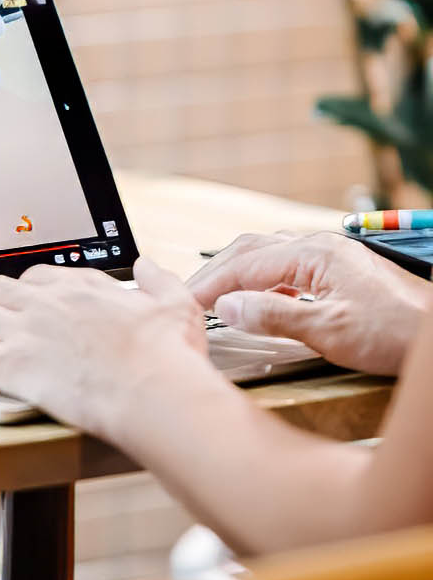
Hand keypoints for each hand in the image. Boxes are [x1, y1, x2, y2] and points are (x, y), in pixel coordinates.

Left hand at [0, 257, 210, 441]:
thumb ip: (158, 279)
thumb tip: (147, 264)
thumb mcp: (176, 304)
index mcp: (81, 287)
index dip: (30, 289)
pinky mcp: (10, 367)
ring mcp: (25, 332)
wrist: (153, 392)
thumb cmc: (168, 356)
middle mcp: (46, 303)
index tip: (28, 299)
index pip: (40, 276)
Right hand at [188, 232, 432, 375]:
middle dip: (217, 270)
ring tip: (214, 293)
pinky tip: (258, 300)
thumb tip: (227, 305)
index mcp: (312, 253)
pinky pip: (288, 267)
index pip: (246, 264)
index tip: (185, 301)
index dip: (211, 283)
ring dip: (237, 271)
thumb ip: (274, 315)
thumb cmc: (394, 332)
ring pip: (269, 255)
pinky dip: (262, 280)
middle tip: (189, 294)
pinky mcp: (340, 272)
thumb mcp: (328, 330)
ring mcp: (330, 257)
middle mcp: (319, 246)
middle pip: (252, 249)